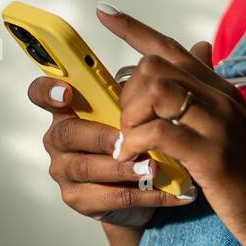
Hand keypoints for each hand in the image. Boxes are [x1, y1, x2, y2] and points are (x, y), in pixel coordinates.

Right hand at [29, 77, 195, 226]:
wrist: (148, 193)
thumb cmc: (145, 141)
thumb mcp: (154, 109)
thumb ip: (172, 78)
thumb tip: (202, 46)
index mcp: (75, 107)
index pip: (43, 92)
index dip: (48, 90)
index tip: (68, 91)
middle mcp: (62, 136)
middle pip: (68, 132)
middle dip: (102, 136)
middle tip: (130, 140)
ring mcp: (66, 170)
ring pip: (88, 167)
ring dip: (125, 168)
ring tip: (155, 168)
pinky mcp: (79, 199)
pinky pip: (108, 197)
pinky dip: (142, 194)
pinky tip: (170, 191)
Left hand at [95, 3, 245, 245]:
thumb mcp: (231, 126)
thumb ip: (208, 95)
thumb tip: (196, 56)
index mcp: (221, 89)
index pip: (172, 47)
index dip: (133, 28)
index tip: (103, 12)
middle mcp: (221, 98)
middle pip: (155, 67)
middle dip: (126, 94)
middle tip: (126, 127)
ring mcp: (219, 124)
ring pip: (157, 91)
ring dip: (131, 116)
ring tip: (130, 143)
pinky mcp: (213, 155)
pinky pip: (161, 132)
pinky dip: (138, 142)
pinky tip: (134, 158)